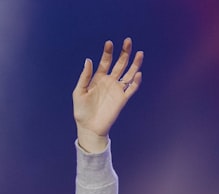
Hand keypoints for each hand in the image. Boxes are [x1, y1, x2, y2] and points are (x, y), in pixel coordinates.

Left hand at [73, 38, 143, 152]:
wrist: (89, 128)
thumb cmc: (81, 111)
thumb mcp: (79, 92)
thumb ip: (84, 77)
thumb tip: (88, 60)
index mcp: (98, 78)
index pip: (105, 62)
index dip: (108, 52)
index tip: (109, 43)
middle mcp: (109, 82)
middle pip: (120, 64)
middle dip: (124, 53)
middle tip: (128, 41)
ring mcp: (117, 90)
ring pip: (128, 74)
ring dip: (134, 64)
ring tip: (139, 53)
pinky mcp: (122, 99)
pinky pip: (131, 89)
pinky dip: (136, 82)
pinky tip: (137, 74)